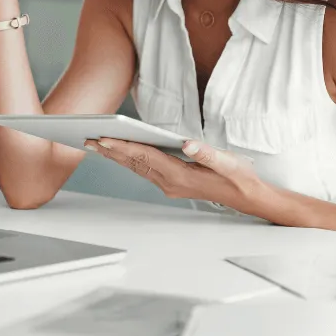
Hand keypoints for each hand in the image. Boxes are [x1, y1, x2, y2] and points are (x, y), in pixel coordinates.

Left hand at [85, 138, 263, 210]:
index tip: (104, 138)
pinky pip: (145, 171)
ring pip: (137, 168)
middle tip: (89, 140)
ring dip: (116, 157)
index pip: (145, 157)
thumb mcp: (228, 162)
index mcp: (180, 176)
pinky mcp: (173, 184)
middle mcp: (171, 183)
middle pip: (135, 164)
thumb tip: (187, 143)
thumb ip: (206, 153)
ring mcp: (170, 185)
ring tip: (97, 146)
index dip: (123, 146)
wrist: (247, 197)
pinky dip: (129, 161)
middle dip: (111, 151)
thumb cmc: (238, 177)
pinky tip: (121, 154)